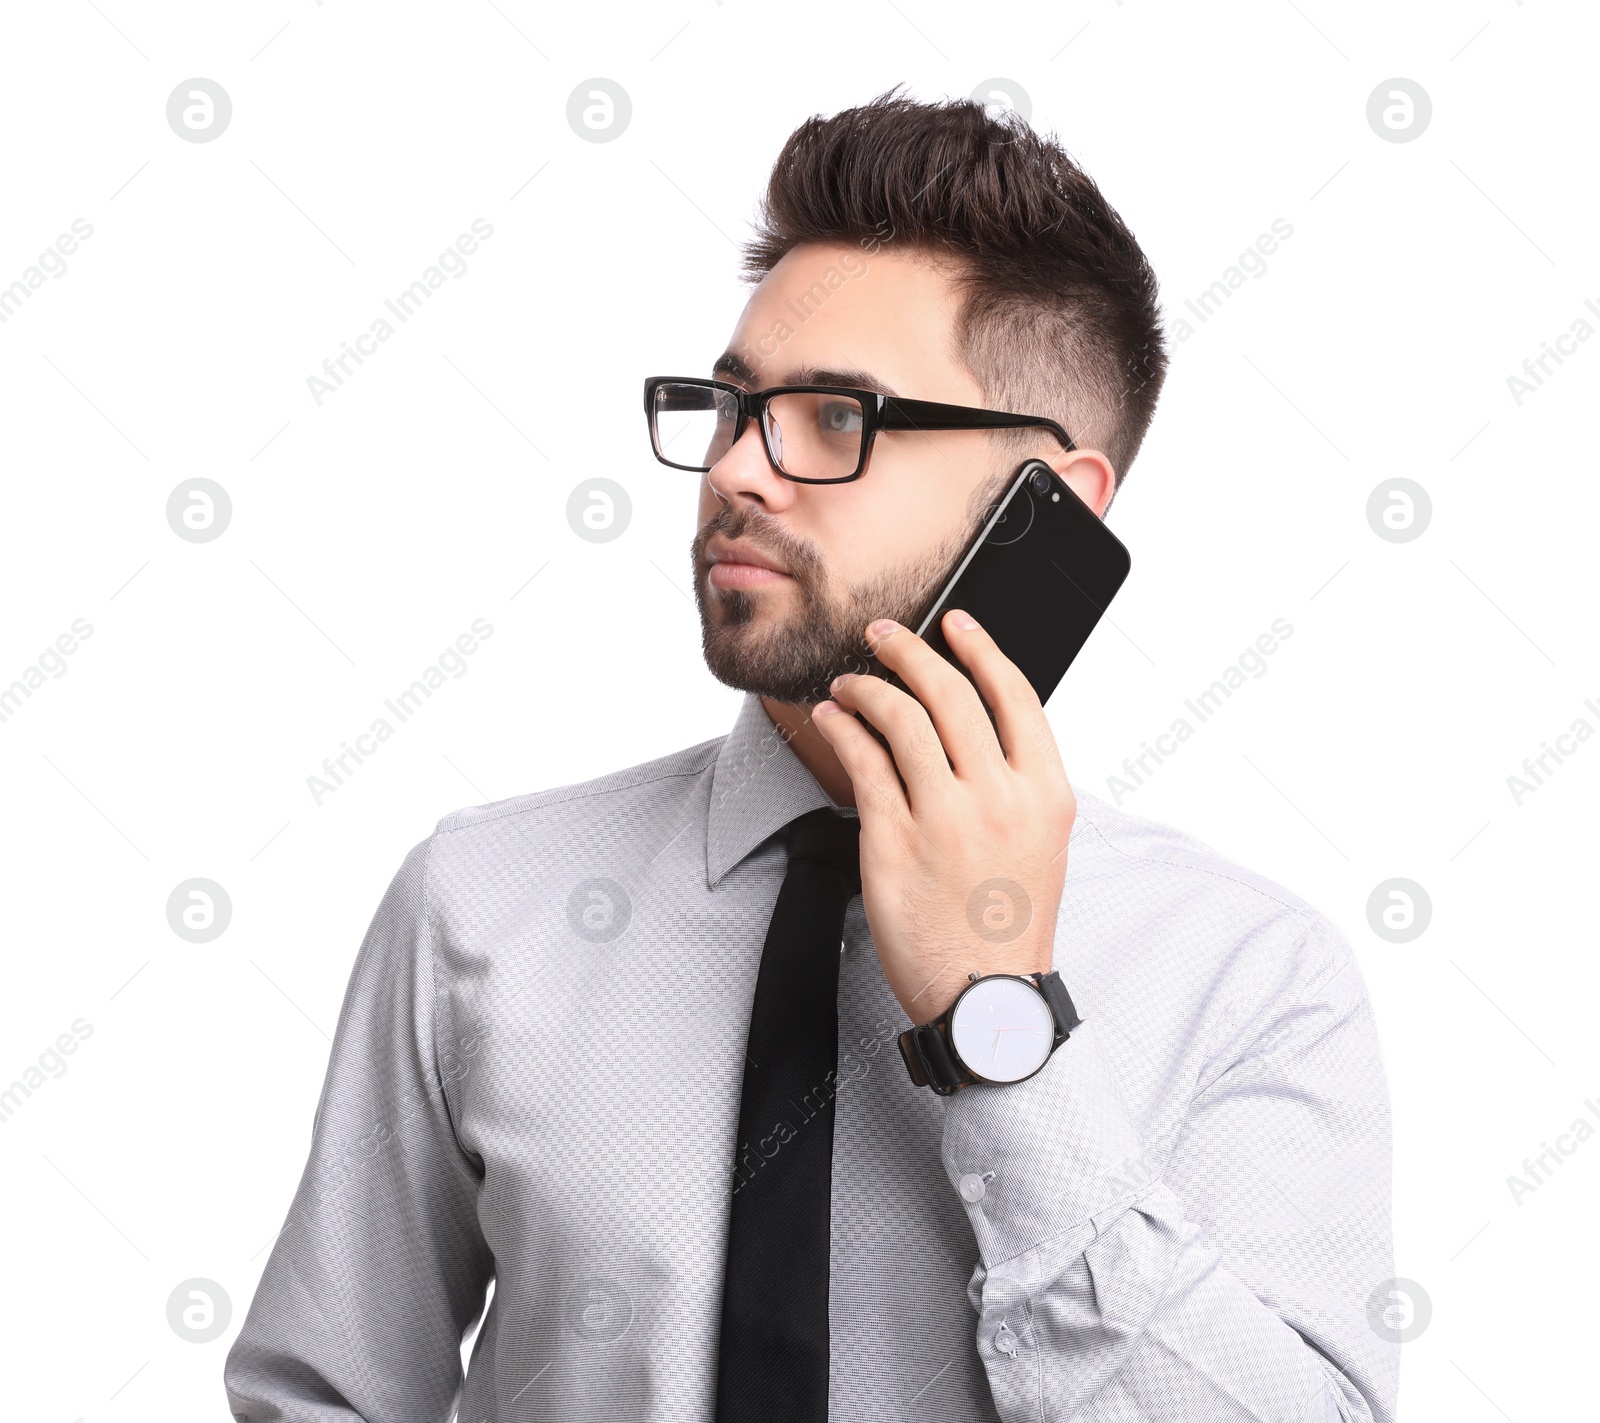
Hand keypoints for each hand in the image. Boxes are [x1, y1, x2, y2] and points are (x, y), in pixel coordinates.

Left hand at [811, 610, 1074, 1024]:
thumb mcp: (1043, 843)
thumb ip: (1020, 782)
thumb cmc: (1012, 924)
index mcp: (1045, 794)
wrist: (989, 998)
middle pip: (950, 694)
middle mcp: (999, 797)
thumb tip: (980, 724)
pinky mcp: (893, 843)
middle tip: (885, 634)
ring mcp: (944, 819)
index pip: (1014, 695)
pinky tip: (834, 718)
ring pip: (901, 719)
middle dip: (911, 650)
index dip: (980, 648)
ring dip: (868, 687)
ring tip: (850, 682)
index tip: (955, 623)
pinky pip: (863, 763)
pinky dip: (844, 729)